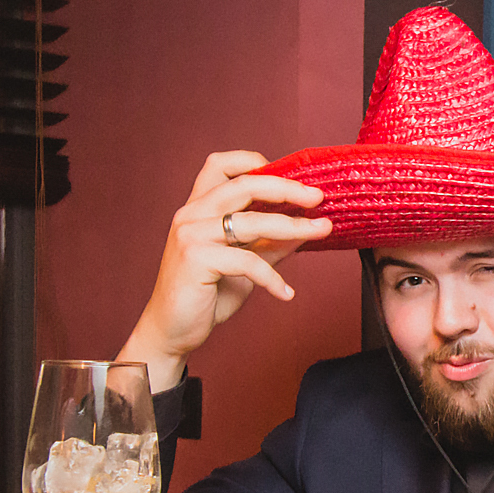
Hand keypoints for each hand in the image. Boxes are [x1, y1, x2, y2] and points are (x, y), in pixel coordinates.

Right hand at [119, 151, 331, 391]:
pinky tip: (286, 293)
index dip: (254, 161)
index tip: (290, 175)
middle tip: (319, 196)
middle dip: (287, 188)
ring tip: (320, 231)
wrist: (173, 331)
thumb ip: (270, 244)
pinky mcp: (196, 259)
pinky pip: (247, 261)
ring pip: (251, 221)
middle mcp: (192, 214)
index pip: (220, 165)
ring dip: (293, 227)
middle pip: (245, 185)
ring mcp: (191, 234)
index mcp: (199, 208)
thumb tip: (306, 229)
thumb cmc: (207, 296)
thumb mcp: (245, 265)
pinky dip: (272, 277)